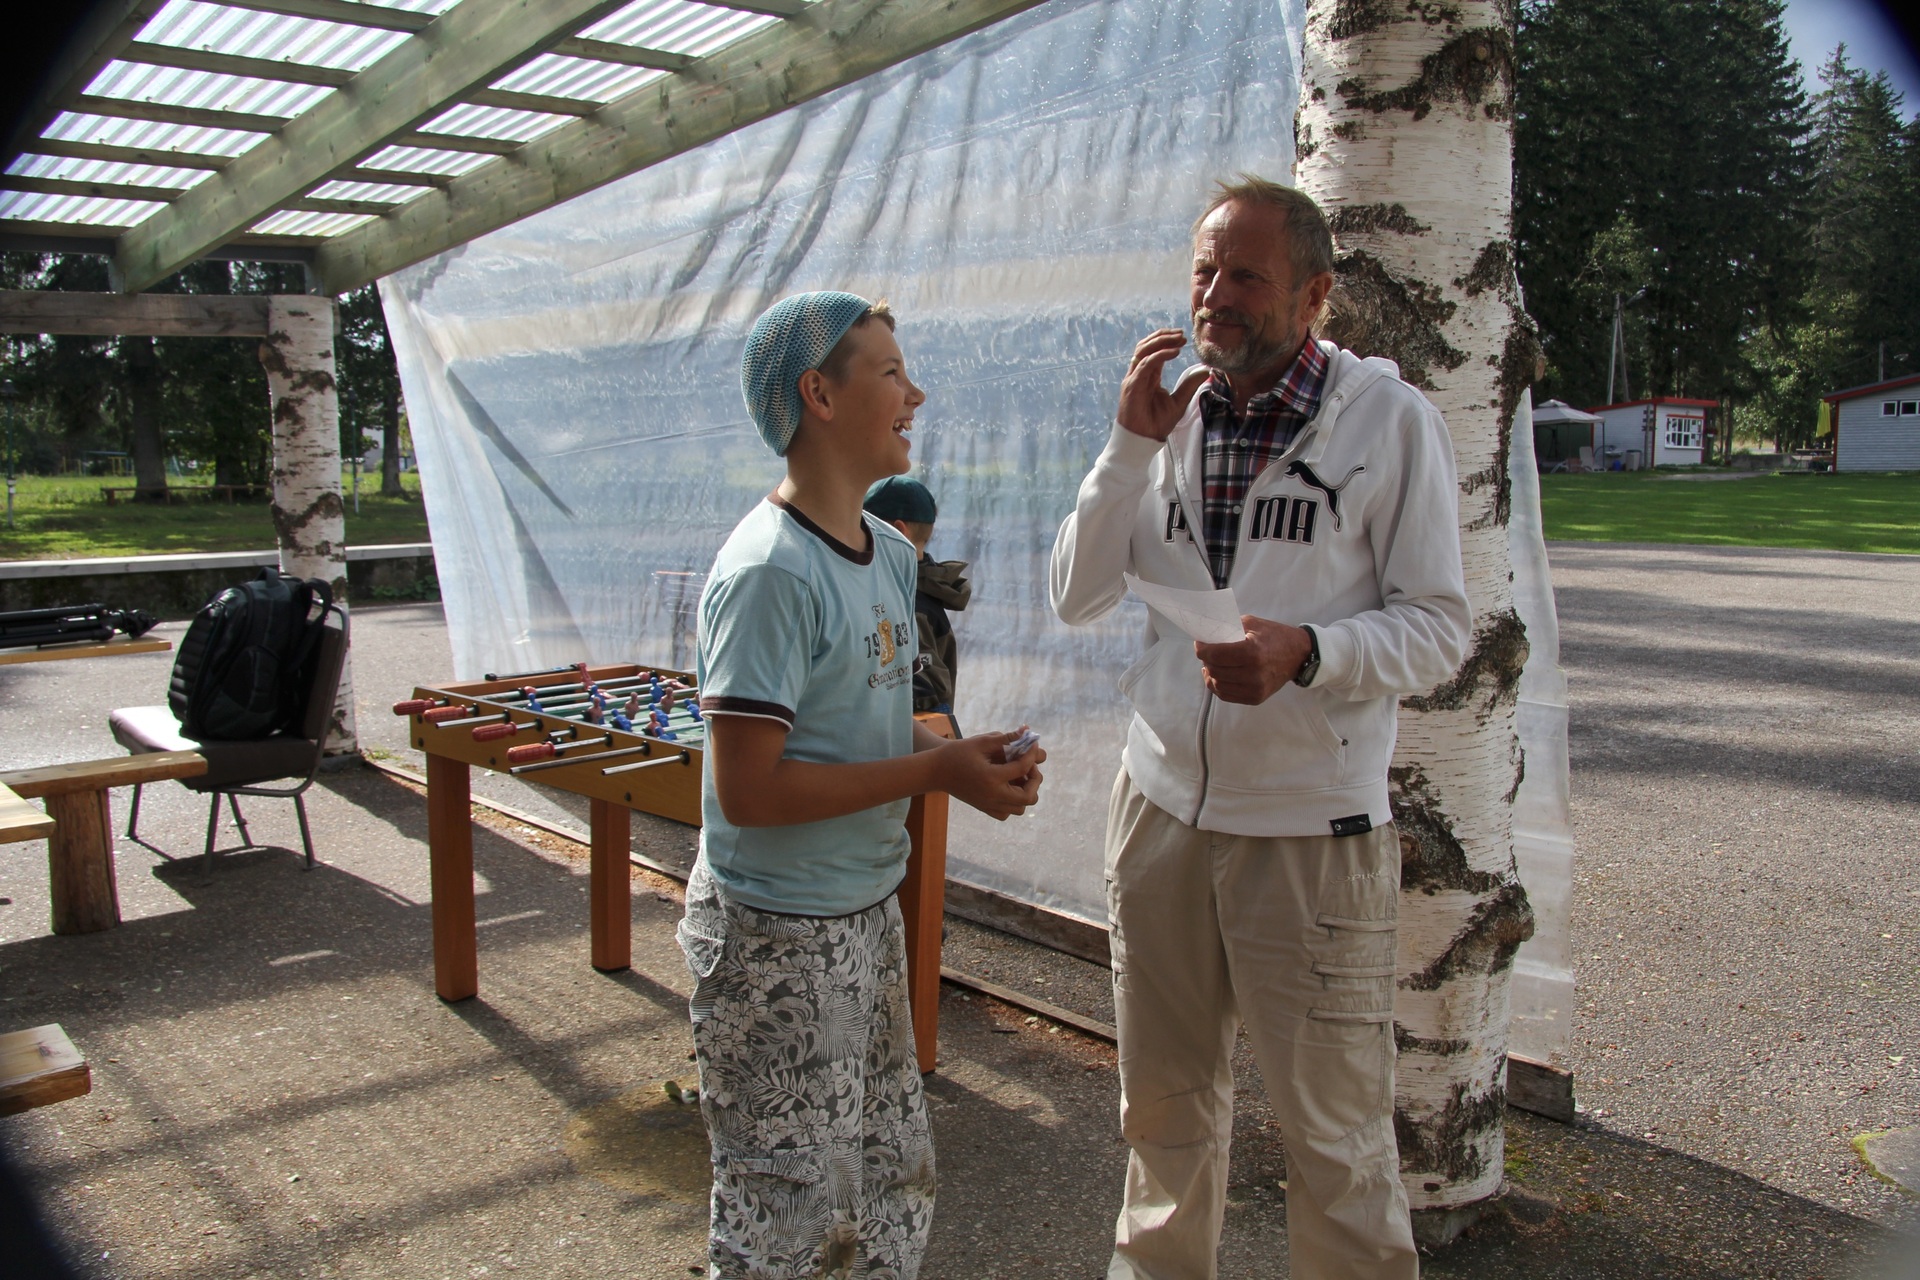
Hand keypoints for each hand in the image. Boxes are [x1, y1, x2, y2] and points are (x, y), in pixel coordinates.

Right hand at [934, 733, 1045, 820]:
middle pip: (1028, 796)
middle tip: (1028, 765)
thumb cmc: (956, 753)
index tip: (1033, 744)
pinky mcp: (984, 808)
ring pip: (1020, 808)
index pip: (1023, 768)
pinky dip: (1013, 802)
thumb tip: (1026, 730)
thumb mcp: (980, 742)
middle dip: (1035, 779)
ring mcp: (989, 805)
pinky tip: (1007, 786)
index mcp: (991, 777)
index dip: (1032, 754)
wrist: (935, 771)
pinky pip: (1007, 812)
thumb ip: (1005, 738)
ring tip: (1019, 776)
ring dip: (1026, 791)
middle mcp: (993, 795)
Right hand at [1117, 329, 1211, 441]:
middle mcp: (1138, 374)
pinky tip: (1174, 352)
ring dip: (1161, 341)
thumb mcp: (1179, 401)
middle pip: (1146, 345)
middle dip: (1164, 336)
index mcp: (1148, 376)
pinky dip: (1160, 355)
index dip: (1168, 342)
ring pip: (1143, 350)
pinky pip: (1145, 364)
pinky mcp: (1132, 385)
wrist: (1143, 441)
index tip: (1184, 339)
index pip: (1154, 351)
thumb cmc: (1156, 424)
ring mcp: (1133, 379)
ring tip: (1178, 338)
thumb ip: (1190, 385)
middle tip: (1182, 334)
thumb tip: (1206, 370)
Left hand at [1193, 616, 1312, 705]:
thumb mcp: (1252, 623)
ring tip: (1212, 664)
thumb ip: (1228, 627)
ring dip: (1210, 673)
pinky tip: (1217, 676)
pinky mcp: (1256, 698)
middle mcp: (1253, 673)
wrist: (1298, 655)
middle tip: (1207, 652)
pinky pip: (1226, 695)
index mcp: (1252, 651)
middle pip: (1214, 670)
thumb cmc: (1274, 636)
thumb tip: (1205, 632)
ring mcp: (1255, 688)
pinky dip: (1218, 685)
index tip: (1199, 643)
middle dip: (1206, 660)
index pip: (1215, 654)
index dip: (1201, 649)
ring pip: (1217, 685)